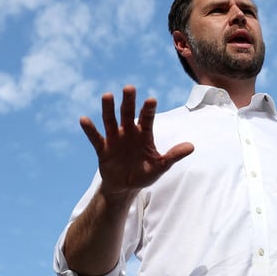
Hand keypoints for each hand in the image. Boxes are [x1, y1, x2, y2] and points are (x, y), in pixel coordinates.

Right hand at [80, 85, 193, 199]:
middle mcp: (128, 132)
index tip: (151, 99)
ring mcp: (114, 139)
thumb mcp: (161, 166)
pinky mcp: (102, 148)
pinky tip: (84, 119)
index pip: (147, 118)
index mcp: (144, 134)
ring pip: (110, 120)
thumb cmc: (145, 173)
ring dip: (108, 108)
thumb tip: (191, 147)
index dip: (148, 109)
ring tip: (107, 95)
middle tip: (129, 88)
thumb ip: (173, 155)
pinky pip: (95, 138)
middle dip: (128, 101)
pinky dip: (90, 129)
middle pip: (128, 113)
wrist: (126, 187)